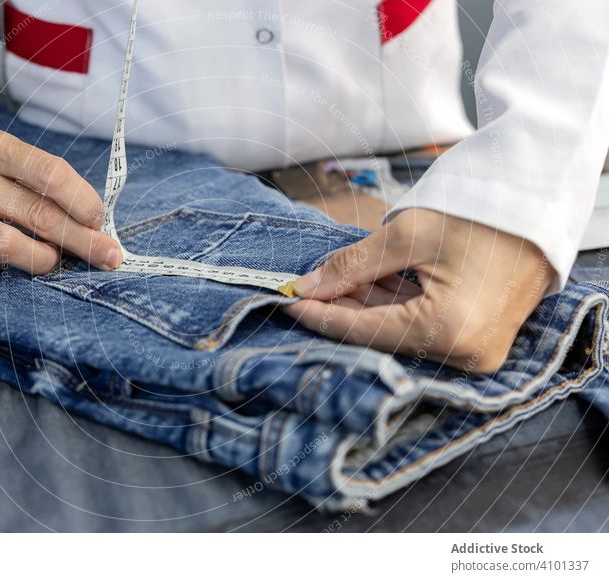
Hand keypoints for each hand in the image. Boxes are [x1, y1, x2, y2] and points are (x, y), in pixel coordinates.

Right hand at [0, 128, 120, 279]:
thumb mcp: (5, 163)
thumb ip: (45, 187)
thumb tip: (95, 227)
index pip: (47, 172)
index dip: (81, 200)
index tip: (101, 221)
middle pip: (37, 214)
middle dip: (82, 240)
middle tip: (109, 257)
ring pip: (9, 246)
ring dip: (44, 260)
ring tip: (53, 261)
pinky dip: (3, 271)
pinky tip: (4, 262)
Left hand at [284, 209, 553, 372]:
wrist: (538, 201)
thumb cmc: (479, 213)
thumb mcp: (407, 235)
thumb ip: (351, 267)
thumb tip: (306, 287)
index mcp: (449, 331)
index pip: (365, 330)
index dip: (322, 315)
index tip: (287, 302)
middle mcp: (464, 353)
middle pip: (381, 335)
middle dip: (341, 308)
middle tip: (305, 288)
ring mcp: (475, 349)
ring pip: (400, 330)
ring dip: (365, 305)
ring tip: (333, 281)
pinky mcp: (478, 336)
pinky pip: (423, 326)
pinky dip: (393, 304)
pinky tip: (366, 284)